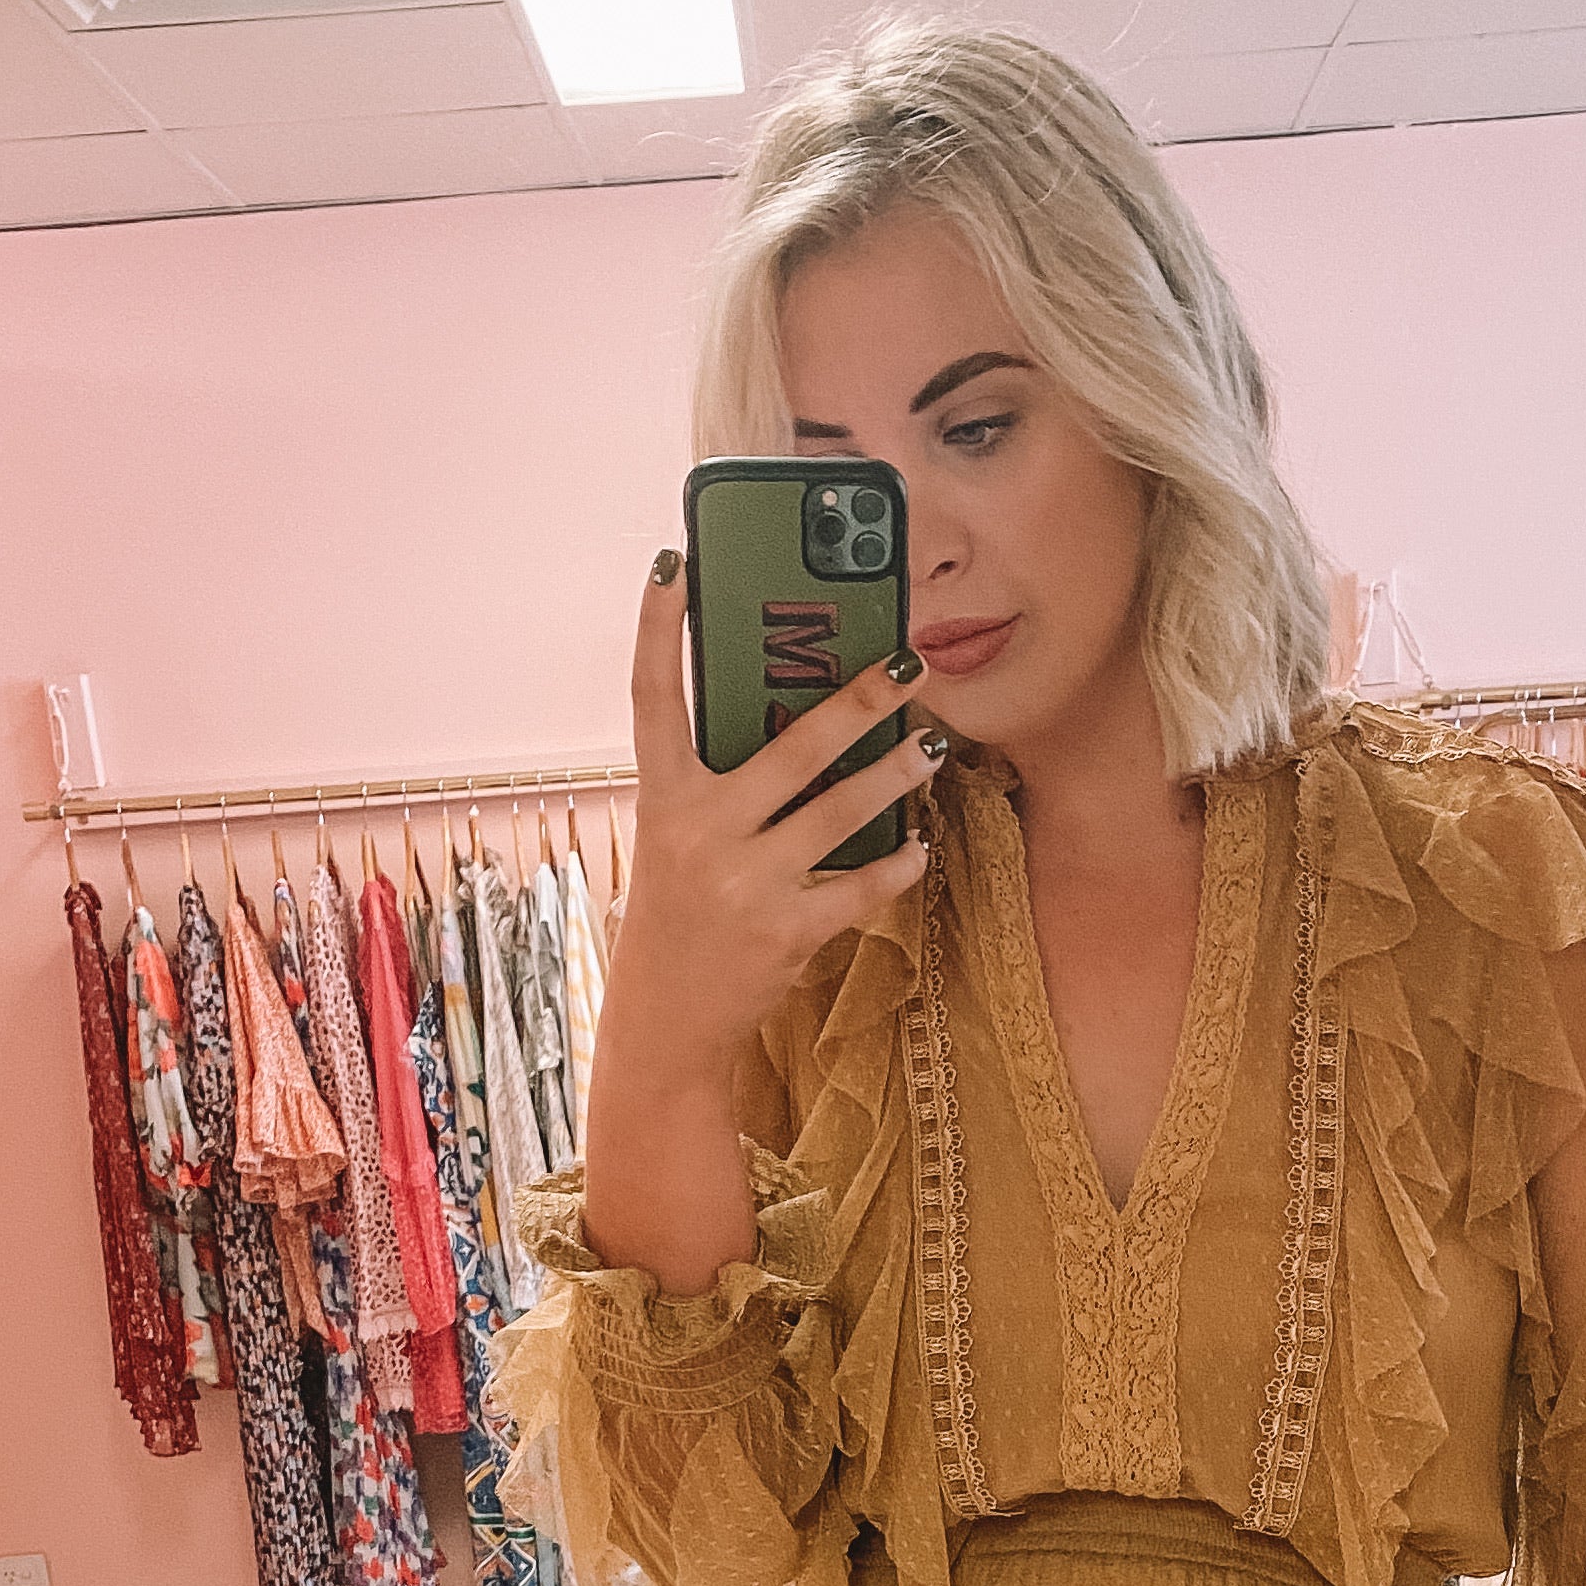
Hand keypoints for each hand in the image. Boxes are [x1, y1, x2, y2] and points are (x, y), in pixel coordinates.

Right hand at [604, 549, 931, 1082]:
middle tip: (907, 663)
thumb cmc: (679, 918)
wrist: (668, 1023)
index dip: (656, 626)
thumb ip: (718, 787)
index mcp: (663, 799)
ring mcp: (747, 883)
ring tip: (933, 745)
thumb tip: (791, 722)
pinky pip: (861, 886)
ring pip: (842, 811)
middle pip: (793, 747)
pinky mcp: (787, 931)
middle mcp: (702, 833)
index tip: (674, 562)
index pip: (652, 696)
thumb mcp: (679, 844)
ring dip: (897, 775)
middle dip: (859, 701)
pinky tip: (919, 846)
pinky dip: (896, 864)